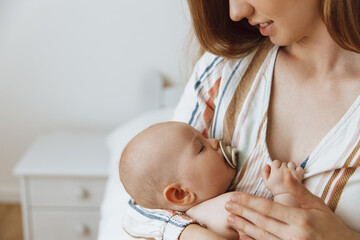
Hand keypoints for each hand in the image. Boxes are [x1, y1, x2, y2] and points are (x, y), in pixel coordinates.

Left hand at [225, 172, 359, 239]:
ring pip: (262, 235)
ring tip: (230, 219)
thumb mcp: (318, 204)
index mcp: (300, 218)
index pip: (268, 208)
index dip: (249, 202)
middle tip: (227, 205)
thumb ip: (299, 190)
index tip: (235, 196)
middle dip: (242, 212)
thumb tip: (286, 174)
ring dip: (244, 227)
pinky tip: (242, 235)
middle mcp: (294, 234)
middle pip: (261, 221)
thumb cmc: (329, 224)